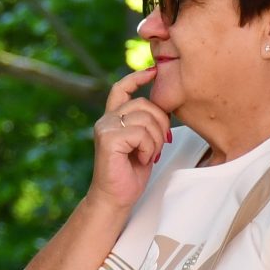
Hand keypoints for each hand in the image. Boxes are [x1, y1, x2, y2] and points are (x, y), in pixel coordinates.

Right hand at [89, 67, 169, 212]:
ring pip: (145, 119)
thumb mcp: (143, 144)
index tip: (153, 71)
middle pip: (144, 104)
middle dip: (160, 124)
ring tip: (148, 155)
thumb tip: (164, 108)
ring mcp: (105, 128)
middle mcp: (106, 120)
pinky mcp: (108, 139)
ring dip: (155, 140)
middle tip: (159, 145)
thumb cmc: (129, 174)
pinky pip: (141, 133)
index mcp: (112, 119)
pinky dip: (148, 148)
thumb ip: (146, 124)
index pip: (121, 89)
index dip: (137, 77)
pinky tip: (142, 159)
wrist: (115, 199)